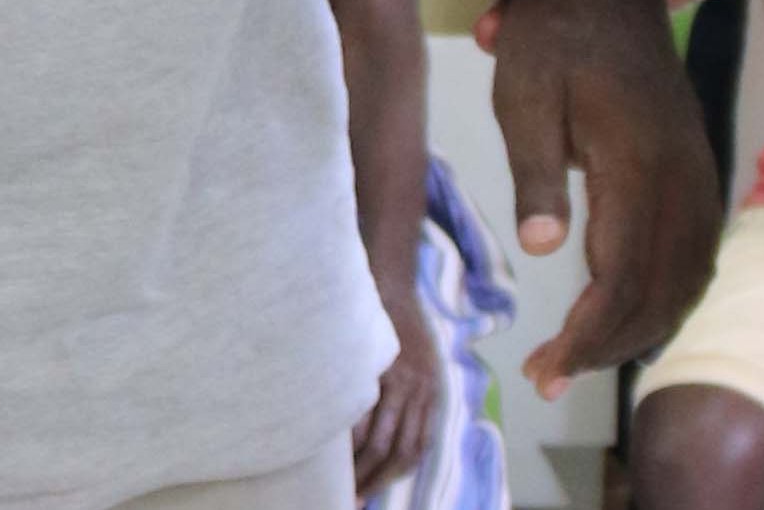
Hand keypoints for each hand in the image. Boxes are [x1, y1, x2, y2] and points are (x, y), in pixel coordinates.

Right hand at [356, 288, 443, 492]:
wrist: (390, 276)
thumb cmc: (393, 319)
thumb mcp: (413, 358)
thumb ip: (406, 392)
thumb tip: (379, 427)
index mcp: (430, 393)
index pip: (416, 449)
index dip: (394, 476)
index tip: (371, 492)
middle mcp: (422, 390)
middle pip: (402, 451)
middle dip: (376, 480)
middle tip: (352, 498)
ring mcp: (403, 378)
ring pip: (383, 438)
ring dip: (362, 465)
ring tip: (340, 481)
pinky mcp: (383, 364)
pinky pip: (365, 410)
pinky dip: (350, 433)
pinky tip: (333, 446)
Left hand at [485, 0, 723, 393]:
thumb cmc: (551, 35)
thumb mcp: (524, 97)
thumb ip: (537, 176)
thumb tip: (541, 249)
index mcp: (637, 163)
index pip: (620, 279)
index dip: (584, 337)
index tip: (543, 370)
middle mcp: (682, 176)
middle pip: (658, 292)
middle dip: (605, 347)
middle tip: (548, 376)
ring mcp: (698, 173)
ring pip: (684, 279)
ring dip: (637, 328)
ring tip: (579, 357)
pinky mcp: (697, 169)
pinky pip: (695, 254)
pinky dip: (664, 297)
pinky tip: (626, 314)